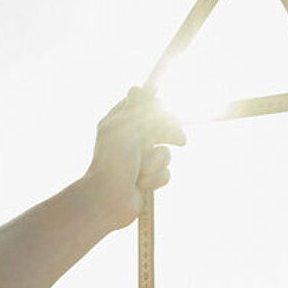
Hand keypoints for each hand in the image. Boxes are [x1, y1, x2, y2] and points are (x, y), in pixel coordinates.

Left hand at [81, 87, 185, 230]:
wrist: (107, 199)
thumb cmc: (113, 161)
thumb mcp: (125, 127)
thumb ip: (137, 109)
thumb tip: (137, 87)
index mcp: (120, 123)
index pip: (144, 106)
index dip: (159, 109)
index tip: (168, 111)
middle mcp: (130, 139)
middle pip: (162, 128)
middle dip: (169, 137)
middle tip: (180, 140)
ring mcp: (140, 160)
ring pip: (165, 153)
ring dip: (156, 163)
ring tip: (140, 173)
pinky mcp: (148, 178)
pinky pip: (165, 173)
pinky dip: (156, 179)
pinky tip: (142, 185)